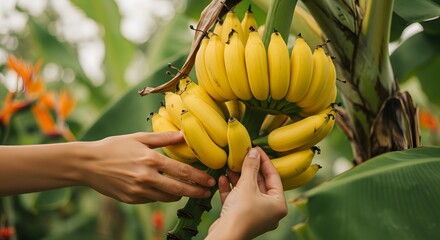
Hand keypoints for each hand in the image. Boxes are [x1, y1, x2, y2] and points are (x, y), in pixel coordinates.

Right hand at [80, 131, 215, 203]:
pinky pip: (154, 200)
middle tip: (207, 192)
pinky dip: (163, 195)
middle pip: (179, 189)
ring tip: (188, 190)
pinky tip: (167, 190)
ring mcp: (138, 191)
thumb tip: (184, 134)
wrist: (88, 164)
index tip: (210, 180)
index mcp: (150, 159)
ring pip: (168, 197)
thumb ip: (163, 138)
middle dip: (196, 191)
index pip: (182, 171)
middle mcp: (146, 177)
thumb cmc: (114, 147)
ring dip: (180, 194)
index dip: (199, 177)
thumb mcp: (138, 138)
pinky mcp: (132, 199)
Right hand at [206, 147, 286, 239]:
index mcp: (278, 204)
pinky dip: (231, 189)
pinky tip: (222, 179)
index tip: (256, 149)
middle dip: (249, 169)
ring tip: (230, 166)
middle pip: (260, 184)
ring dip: (238, 178)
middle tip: (242, 156)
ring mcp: (255, 215)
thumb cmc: (241, 213)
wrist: (225, 236)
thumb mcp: (247, 185)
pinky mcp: (241, 218)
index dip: (264, 161)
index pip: (274, 177)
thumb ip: (251, 167)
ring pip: (248, 191)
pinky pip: (238, 200)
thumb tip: (254, 152)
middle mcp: (269, 211)